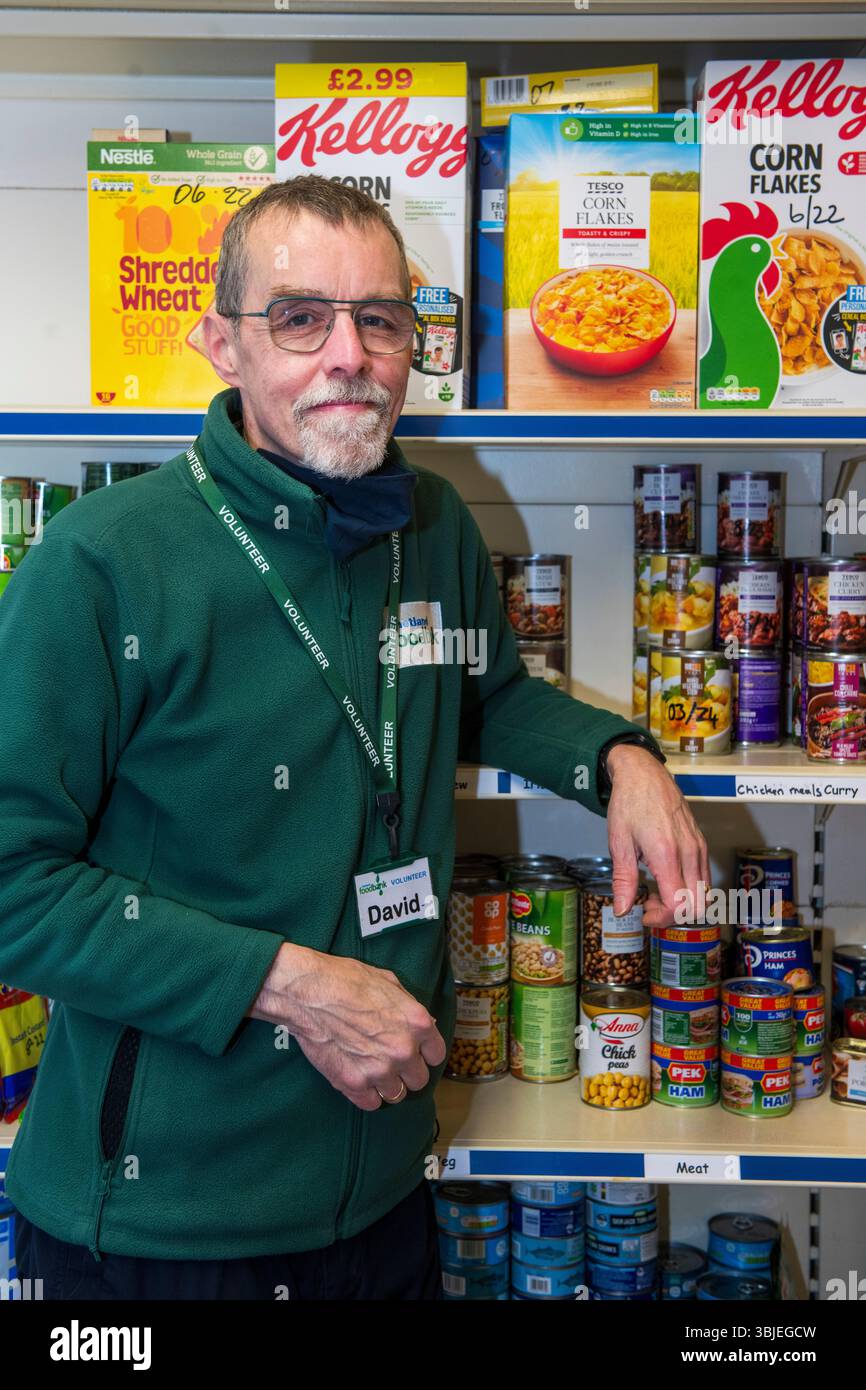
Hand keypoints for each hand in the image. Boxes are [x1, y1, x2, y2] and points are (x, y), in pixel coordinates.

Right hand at [247, 943, 445, 1111]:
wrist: (309, 993)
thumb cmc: (346, 980)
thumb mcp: (389, 983)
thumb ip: (411, 1008)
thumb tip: (425, 1025)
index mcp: (417, 1023)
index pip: (437, 1055)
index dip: (425, 1053)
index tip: (415, 1052)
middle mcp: (404, 1050)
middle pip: (419, 1079)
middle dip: (407, 1071)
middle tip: (390, 1061)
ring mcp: (380, 1070)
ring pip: (397, 1095)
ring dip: (387, 1084)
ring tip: (372, 1070)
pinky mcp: (354, 1084)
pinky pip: (372, 1104)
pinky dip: (367, 1095)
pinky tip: (359, 1079)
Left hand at [605, 743, 709, 927]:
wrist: (644, 773)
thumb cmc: (629, 803)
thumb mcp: (619, 843)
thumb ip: (624, 880)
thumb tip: (622, 909)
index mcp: (666, 854)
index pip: (678, 905)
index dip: (661, 918)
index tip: (643, 914)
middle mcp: (689, 853)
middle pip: (697, 906)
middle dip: (673, 915)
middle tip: (649, 904)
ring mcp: (698, 847)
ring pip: (705, 894)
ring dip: (682, 902)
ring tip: (656, 891)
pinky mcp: (701, 843)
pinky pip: (704, 877)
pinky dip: (689, 888)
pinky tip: (666, 878)